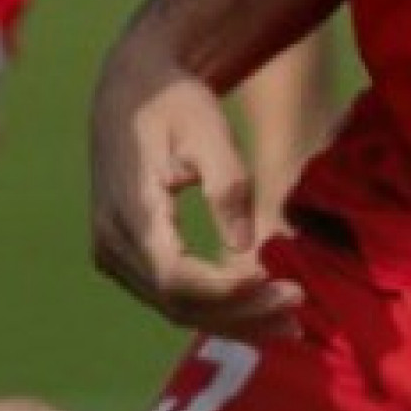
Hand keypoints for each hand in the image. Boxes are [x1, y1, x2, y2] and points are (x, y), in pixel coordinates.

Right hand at [89, 39, 301, 340]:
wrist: (131, 89)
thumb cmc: (173, 103)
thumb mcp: (207, 128)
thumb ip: (227, 185)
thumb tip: (244, 246)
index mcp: (129, 208)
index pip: (176, 276)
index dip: (228, 292)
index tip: (279, 283)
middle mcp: (111, 240)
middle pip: (178, 302)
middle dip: (241, 313)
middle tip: (298, 308)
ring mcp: (112, 252)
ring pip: (174, 308)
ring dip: (232, 320)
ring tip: (289, 321)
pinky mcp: (124, 256)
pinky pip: (169, 296)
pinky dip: (214, 308)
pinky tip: (255, 309)